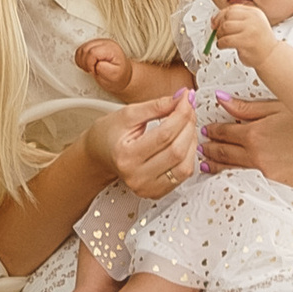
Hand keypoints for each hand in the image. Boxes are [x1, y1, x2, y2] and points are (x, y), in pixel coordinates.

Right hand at [76, 36, 142, 99]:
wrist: (122, 74)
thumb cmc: (119, 76)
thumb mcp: (115, 76)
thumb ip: (106, 70)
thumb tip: (97, 65)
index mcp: (111, 49)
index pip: (92, 52)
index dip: (89, 64)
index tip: (94, 71)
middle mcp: (104, 43)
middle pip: (85, 49)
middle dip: (85, 63)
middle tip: (92, 71)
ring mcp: (98, 43)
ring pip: (81, 49)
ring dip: (82, 61)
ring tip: (90, 68)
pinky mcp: (92, 46)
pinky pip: (80, 50)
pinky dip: (80, 59)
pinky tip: (87, 65)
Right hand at [89, 89, 196, 203]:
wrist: (100, 154)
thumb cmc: (110, 133)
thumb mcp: (128, 113)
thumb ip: (156, 106)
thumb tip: (180, 99)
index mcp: (126, 156)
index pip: (164, 134)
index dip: (180, 114)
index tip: (186, 98)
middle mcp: (136, 176)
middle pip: (177, 151)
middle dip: (188, 125)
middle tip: (188, 108)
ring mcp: (147, 188)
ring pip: (185, 166)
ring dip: (192, 141)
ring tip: (187, 124)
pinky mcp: (157, 192)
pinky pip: (183, 175)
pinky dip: (189, 156)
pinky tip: (184, 140)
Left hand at [199, 94, 292, 186]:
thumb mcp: (278, 106)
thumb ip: (246, 107)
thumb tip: (221, 100)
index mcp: (255, 136)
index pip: (224, 133)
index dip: (212, 130)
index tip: (204, 128)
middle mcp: (259, 159)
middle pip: (225, 154)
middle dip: (210, 149)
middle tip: (199, 146)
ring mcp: (270, 176)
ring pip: (235, 172)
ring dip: (218, 167)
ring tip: (206, 163)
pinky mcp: (283, 187)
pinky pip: (253, 182)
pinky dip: (239, 177)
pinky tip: (233, 175)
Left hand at [209, 0, 273, 65]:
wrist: (271, 57)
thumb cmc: (258, 43)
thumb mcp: (250, 26)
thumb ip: (235, 20)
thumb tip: (214, 19)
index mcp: (254, 12)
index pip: (232, 9)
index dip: (220, 16)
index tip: (215, 23)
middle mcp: (253, 18)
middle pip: (227, 16)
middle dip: (219, 25)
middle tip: (218, 34)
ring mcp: (251, 29)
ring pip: (225, 27)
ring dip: (219, 35)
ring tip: (221, 40)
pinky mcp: (247, 41)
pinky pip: (227, 40)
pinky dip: (220, 43)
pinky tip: (222, 46)